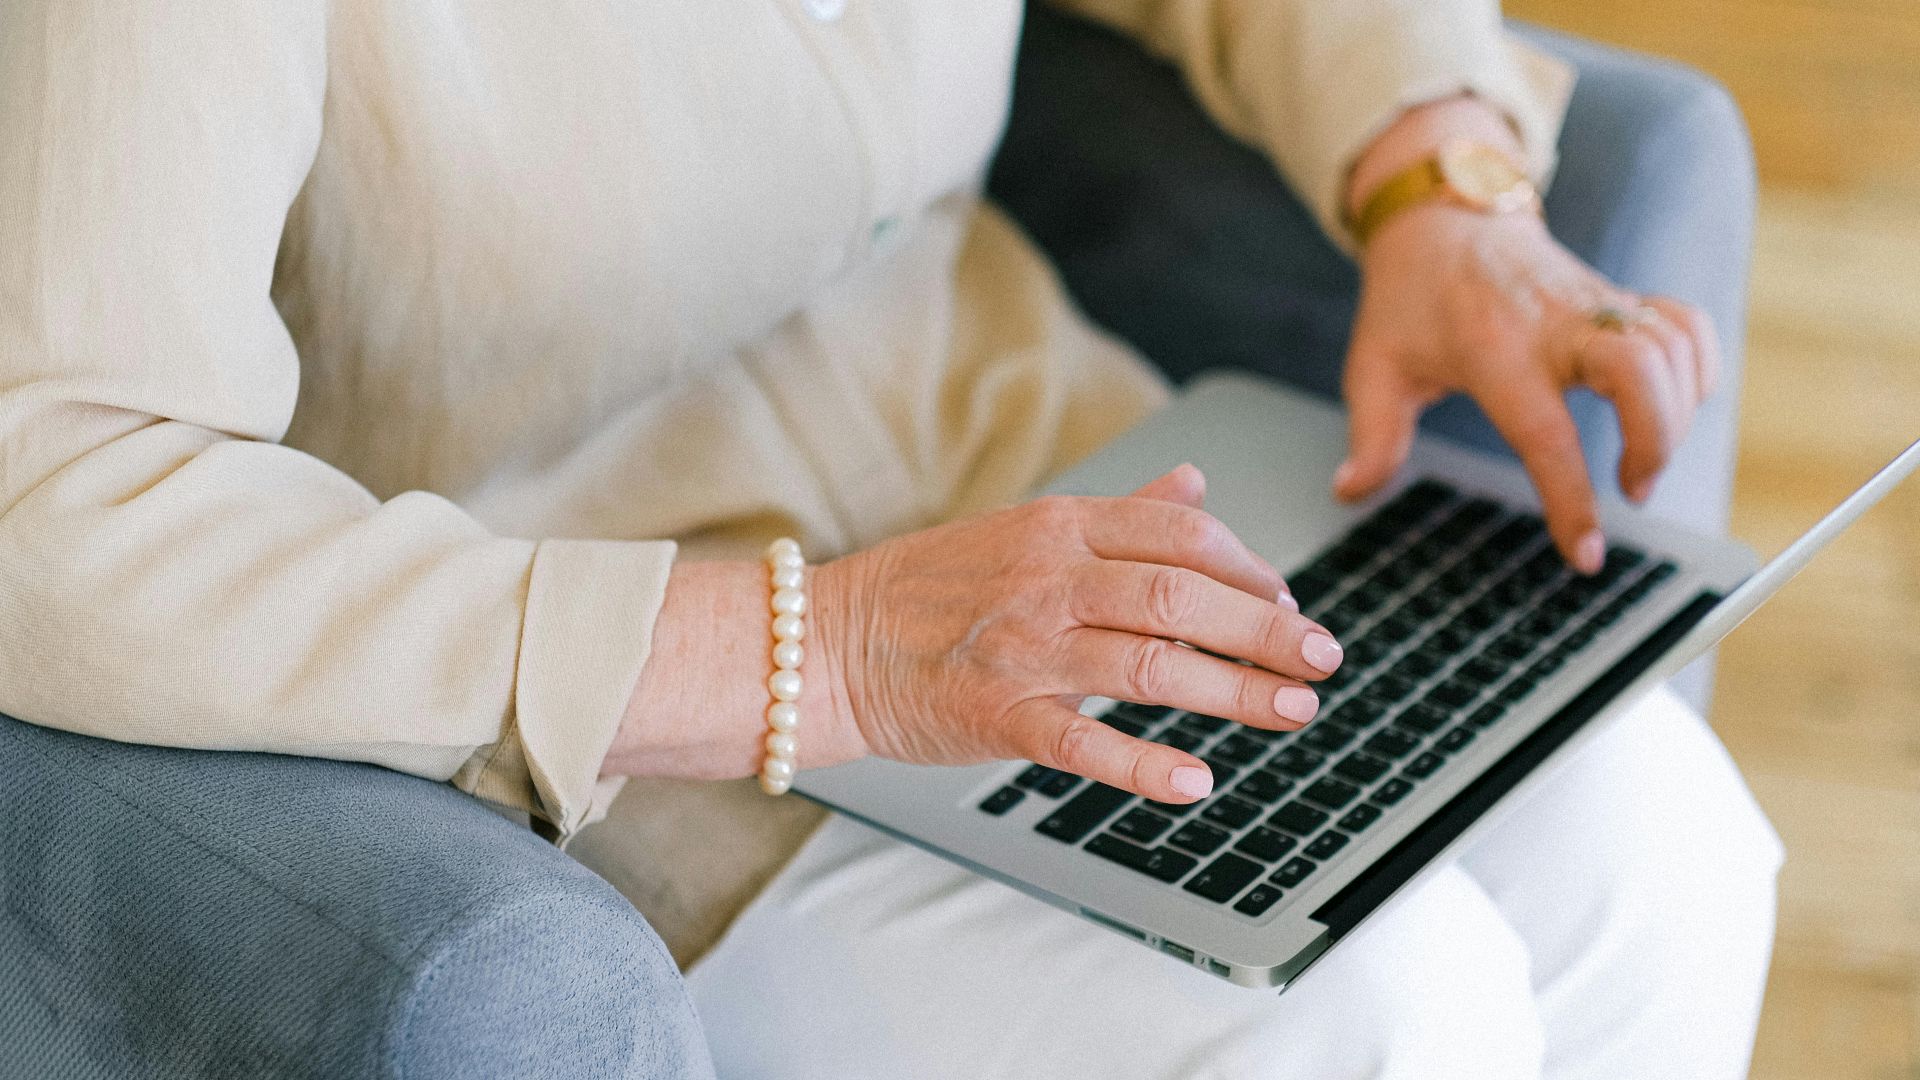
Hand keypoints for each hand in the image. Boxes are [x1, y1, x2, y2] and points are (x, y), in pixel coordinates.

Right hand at [810, 465, 1343, 803]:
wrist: (827, 642)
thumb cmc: (932, 590)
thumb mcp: (1025, 528)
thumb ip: (1119, 512)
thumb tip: (1195, 484)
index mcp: (1059, 526)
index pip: (1180, 534)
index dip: (1250, 568)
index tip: (1290, 602)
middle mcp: (1047, 578)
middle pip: (1179, 596)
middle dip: (1265, 629)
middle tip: (1322, 659)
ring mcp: (1022, 647)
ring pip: (1147, 664)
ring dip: (1233, 691)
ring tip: (1293, 712)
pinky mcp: (995, 714)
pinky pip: (1081, 742)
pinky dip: (1143, 764)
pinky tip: (1196, 780)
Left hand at [1335, 100, 1719, 572]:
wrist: (1444, 218)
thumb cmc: (1408, 301)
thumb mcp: (1373, 367)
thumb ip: (1372, 436)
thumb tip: (1348, 492)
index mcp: (1492, 349)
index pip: (1546, 433)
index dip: (1572, 500)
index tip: (1587, 556)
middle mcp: (1555, 322)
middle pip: (1639, 372)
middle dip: (1655, 442)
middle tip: (1633, 490)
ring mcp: (1595, 304)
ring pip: (1671, 350)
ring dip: (1677, 416)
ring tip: (1642, 465)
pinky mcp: (1620, 297)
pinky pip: (1683, 326)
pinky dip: (1696, 368)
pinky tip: (1672, 406)